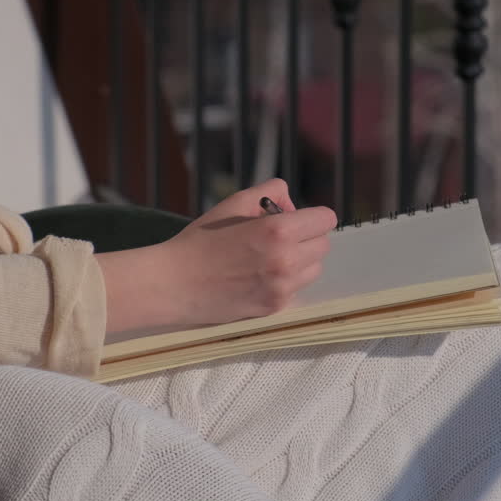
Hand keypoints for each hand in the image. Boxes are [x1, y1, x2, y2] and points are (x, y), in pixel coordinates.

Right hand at [164, 179, 336, 324]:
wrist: (174, 284)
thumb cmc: (200, 241)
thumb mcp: (233, 204)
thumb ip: (270, 193)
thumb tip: (292, 205)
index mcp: (278, 231)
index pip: (326, 220)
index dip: (312, 216)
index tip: (296, 219)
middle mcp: (286, 261)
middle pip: (323, 246)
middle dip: (307, 237)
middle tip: (279, 238)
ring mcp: (282, 288)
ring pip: (313, 270)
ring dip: (300, 261)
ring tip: (269, 258)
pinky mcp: (274, 308)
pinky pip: (296, 289)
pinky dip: (286, 281)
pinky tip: (259, 277)